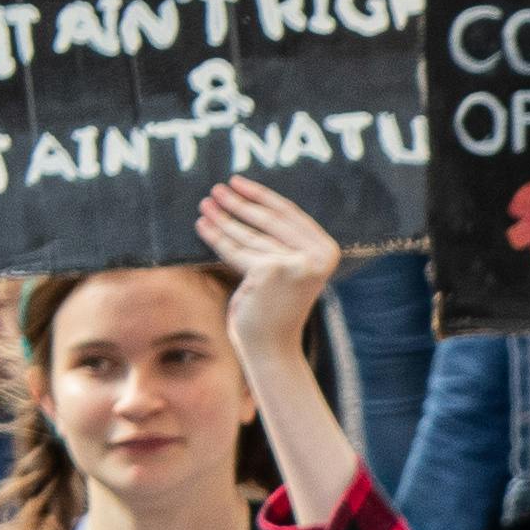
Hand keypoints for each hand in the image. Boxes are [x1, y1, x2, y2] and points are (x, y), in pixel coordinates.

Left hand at [192, 177, 338, 358]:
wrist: (271, 348)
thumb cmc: (275, 309)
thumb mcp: (286, 267)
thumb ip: (280, 240)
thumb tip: (250, 202)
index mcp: (327, 250)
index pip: (289, 214)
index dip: (262, 196)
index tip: (238, 182)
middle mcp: (317, 254)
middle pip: (269, 220)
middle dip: (239, 203)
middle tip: (216, 189)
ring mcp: (295, 261)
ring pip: (250, 235)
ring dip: (224, 217)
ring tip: (205, 204)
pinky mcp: (271, 269)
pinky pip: (237, 251)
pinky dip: (217, 238)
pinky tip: (203, 225)